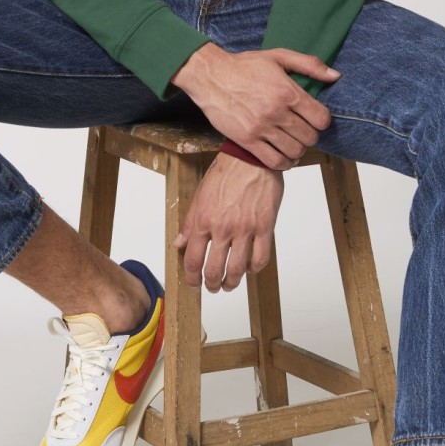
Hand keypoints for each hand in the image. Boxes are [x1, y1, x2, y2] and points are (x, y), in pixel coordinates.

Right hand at [171, 44, 338, 169]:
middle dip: (310, 135)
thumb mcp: (278, 57)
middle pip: (310, 137)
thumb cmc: (244, 66)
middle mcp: (276, 112)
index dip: (322, 120)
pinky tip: (282, 155)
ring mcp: (261, 128)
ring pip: (294, 151)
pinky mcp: (247, 140)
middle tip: (302, 130)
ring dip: (297, 149)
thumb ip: (309, 65)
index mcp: (288, 92)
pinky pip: (274, 161)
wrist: (211, 76)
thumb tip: (336, 76)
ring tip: (292, 142)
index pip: (321, 119)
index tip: (315, 118)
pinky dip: (283, 163)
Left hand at [172, 154, 284, 292]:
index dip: (191, 278)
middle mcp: (222, 228)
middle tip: (213, 287)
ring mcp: (245, 229)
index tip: (194, 283)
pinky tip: (250, 268)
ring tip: (230, 283)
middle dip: (211, 284)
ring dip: (232, 282)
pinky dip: (254, 269)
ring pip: (237, 269)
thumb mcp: (200, 196)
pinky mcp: (265, 227)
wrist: (250, 158)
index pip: (192, 260)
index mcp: (203, 221)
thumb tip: (179, 243)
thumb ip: (190, 223)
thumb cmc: (225, 173)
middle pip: (214, 270)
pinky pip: (260, 258)